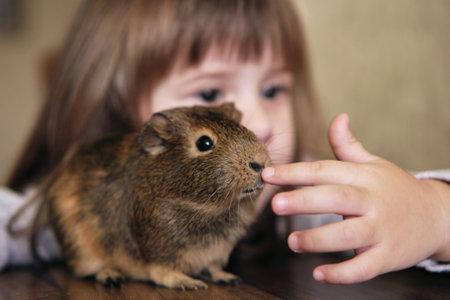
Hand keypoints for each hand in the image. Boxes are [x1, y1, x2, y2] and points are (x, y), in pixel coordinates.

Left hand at [262, 114, 449, 283]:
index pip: (324, 170)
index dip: (294, 172)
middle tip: (275, 204)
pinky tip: (318, 274)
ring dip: (318, 239)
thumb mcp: (374, 164)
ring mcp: (381, 229)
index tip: (267, 175)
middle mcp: (371, 200)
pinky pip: (364, 267)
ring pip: (348, 234)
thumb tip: (337, 117)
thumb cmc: (396, 188)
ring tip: (292, 241)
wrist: (438, 216)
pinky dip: (342, 273)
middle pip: (336, 198)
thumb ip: (348, 145)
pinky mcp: (389, 256)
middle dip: (304, 200)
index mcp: (363, 176)